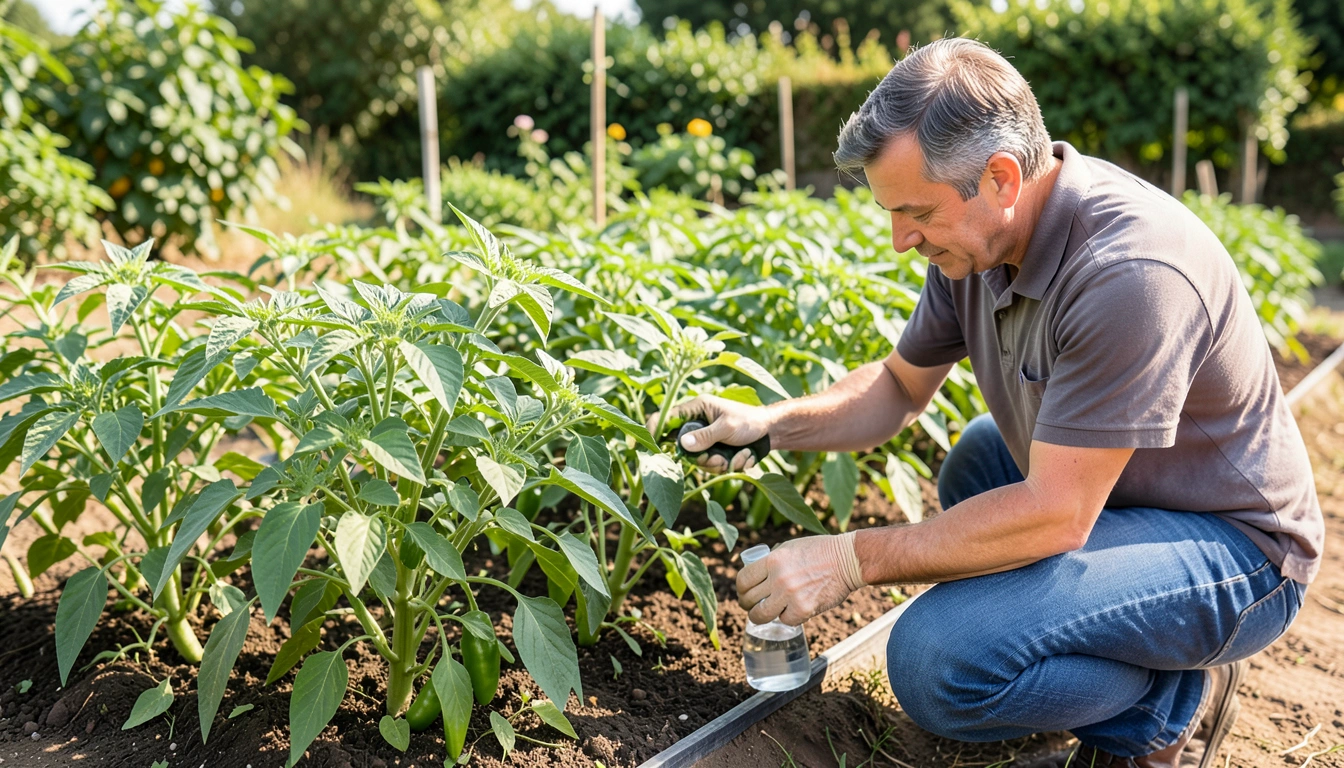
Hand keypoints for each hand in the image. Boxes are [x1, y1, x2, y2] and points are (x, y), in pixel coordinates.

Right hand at [645, 395, 771, 473]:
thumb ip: (705, 436)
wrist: (770, 431)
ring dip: (715, 463)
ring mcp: (704, 438)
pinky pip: (708, 464)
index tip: (645, 447)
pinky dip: (724, 465)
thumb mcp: (727, 427)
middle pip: (682, 447)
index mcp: (696, 408)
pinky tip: (739, 457)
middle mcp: (696, 423)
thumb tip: (682, 445)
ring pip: (696, 459)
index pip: (665, 417)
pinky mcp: (711, 449)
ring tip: (735, 456)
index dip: (653, 431)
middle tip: (719, 458)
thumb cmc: (749, 421)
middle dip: (701, 458)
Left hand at [735, 532, 865, 625]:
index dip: (740, 589)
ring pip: (761, 615)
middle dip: (747, 605)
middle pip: (748, 600)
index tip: (744, 593)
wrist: (847, 560)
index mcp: (772, 559)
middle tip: (752, 606)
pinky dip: (788, 618)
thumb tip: (756, 575)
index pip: (743, 580)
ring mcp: (790, 595)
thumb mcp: (790, 547)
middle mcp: (778, 577)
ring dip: (760, 617)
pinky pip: (785, 620)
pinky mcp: (803, 609)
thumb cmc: (820, 551)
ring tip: (764, 614)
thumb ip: (772, 561)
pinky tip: (794, 610)